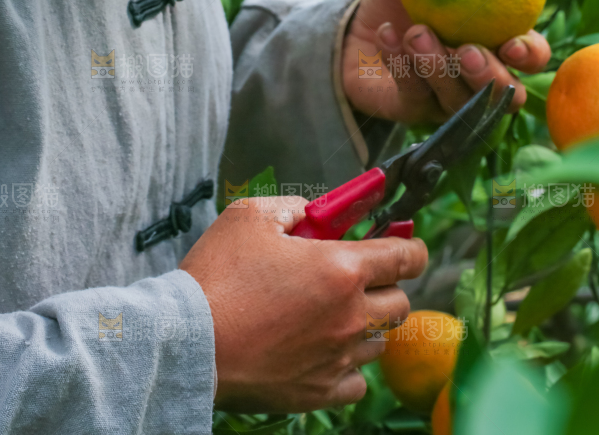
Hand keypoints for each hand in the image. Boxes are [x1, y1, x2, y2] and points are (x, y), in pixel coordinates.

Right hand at [180, 195, 427, 412]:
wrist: (187, 341)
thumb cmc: (218, 276)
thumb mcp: (251, 217)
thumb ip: (295, 207)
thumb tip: (317, 213)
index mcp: (342, 269)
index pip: (407, 256)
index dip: (411, 246)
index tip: (404, 243)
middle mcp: (350, 316)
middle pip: (400, 301)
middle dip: (384, 284)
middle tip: (354, 276)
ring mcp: (337, 358)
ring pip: (379, 341)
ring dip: (365, 324)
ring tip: (330, 314)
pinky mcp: (319, 391)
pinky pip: (357, 381)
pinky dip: (348, 365)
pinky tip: (323, 350)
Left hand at [342, 0, 550, 123]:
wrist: (353, 27)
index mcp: (496, 41)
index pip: (531, 56)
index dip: (531, 54)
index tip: (513, 41)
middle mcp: (479, 75)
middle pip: (506, 93)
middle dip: (488, 73)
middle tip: (464, 48)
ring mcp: (448, 99)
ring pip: (460, 99)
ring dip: (437, 66)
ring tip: (415, 32)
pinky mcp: (414, 111)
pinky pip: (415, 94)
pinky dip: (401, 63)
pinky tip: (385, 36)